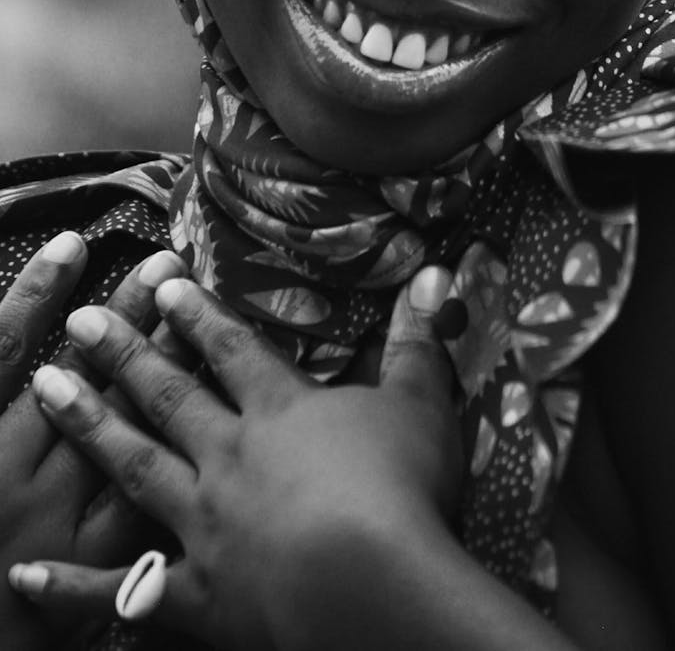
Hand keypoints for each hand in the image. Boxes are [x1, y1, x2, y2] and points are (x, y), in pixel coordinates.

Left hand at [9, 266, 461, 650]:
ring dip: (89, 425)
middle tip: (82, 320)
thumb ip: (418, 341)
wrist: (376, 589)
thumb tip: (439, 273)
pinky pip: (123, 591)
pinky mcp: (197, 595)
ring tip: (47, 387)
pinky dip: (73, 586)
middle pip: (169, 396)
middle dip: (126, 352)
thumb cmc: (404, 490)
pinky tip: (25, 574)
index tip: (163, 282)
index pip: (231, 350)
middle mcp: (230, 457)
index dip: (198, 313)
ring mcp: (206, 525)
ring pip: (135, 466)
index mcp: (280, 412)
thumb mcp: (421, 405)